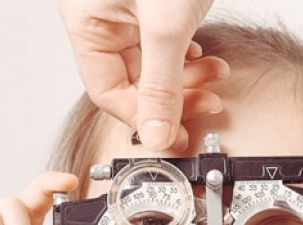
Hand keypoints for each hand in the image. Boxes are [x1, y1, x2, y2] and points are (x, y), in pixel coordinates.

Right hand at [56, 0, 225, 150]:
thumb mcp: (166, 26)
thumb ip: (162, 83)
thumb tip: (156, 135)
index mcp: (86, 22)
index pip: (107, 92)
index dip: (144, 117)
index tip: (174, 134)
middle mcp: (102, 18)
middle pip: (132, 81)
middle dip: (174, 96)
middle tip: (206, 104)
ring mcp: (127, 12)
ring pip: (153, 65)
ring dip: (188, 76)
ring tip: (215, 75)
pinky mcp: (152, 7)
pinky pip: (165, 45)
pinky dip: (188, 58)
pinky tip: (205, 59)